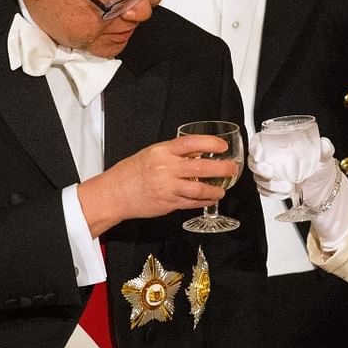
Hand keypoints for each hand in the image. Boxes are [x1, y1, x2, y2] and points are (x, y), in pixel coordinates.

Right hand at [78, 134, 238, 235]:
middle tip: (232, 169)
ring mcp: (168, 188)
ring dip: (215, 190)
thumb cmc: (131, 172)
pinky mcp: (168, 204)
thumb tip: (198, 152)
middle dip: (222, 169)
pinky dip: (203, 201)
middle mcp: (166, 169)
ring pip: (199, 189)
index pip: (191, 143)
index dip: (210, 143)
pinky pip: (191, 203)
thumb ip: (174, 153)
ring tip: (222, 189)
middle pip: (201, 168)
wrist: (115, 193)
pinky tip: (209, 199)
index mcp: (162, 152)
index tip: (222, 146)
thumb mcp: (152, 154)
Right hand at [248, 133, 336, 201]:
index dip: (255, 147)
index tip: (259, 155)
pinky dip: (273, 194)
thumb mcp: (324, 157)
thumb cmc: (321, 168)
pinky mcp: (271, 188)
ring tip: (288, 186)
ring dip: (270, 185)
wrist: (323, 189)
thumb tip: (324, 144)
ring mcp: (270, 174)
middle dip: (260, 169)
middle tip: (272, 173)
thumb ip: (325, 149)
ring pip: (259, 179)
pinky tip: (285, 193)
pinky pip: (264, 191)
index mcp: (280, 144)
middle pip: (254, 161)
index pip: (259, 142)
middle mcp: (272, 158)